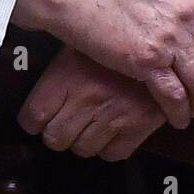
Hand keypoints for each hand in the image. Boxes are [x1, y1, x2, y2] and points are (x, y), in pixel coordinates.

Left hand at [17, 45, 167, 160]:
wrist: (161, 41)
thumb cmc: (116, 39)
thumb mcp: (79, 44)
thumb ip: (57, 67)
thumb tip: (33, 66)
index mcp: (66, 77)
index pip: (32, 118)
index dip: (32, 121)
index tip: (37, 119)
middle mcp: (85, 100)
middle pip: (54, 139)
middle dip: (56, 133)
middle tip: (62, 123)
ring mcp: (111, 116)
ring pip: (82, 149)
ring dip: (82, 140)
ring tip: (88, 124)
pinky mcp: (136, 128)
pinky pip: (112, 154)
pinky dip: (109, 147)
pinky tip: (109, 130)